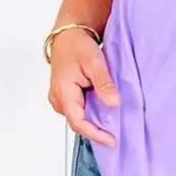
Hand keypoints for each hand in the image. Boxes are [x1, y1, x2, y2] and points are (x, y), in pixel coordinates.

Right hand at [46, 27, 119, 146]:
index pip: (78, 122)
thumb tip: (113, 103)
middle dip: (97, 131)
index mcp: (63, 93)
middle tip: (117, 135)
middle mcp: (58, 100)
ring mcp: (61, 100)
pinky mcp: (66, 98)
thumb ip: (103, 83)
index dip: (95, 134)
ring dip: (95, 123)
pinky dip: (92, 115)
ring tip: (113, 126)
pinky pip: (79, 112)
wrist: (68, 35)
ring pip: (79, 119)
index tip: (112, 140)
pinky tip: (105, 114)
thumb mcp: (94, 62)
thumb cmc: (77, 45)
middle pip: (78, 124)